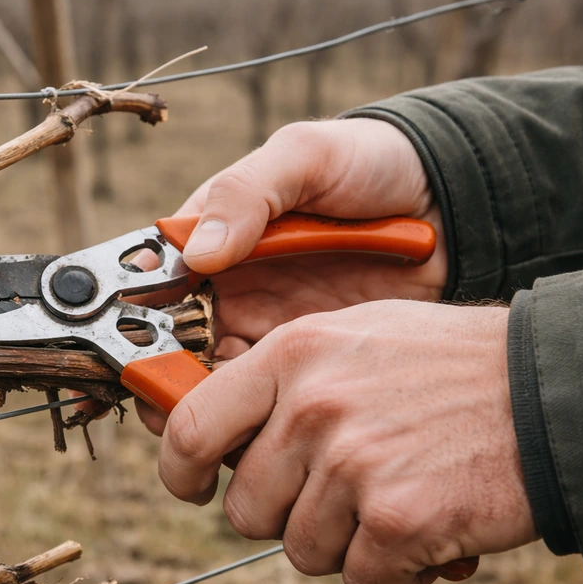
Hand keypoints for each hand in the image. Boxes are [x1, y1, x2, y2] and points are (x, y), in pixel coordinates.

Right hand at [139, 118, 444, 433]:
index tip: (130, 347)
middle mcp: (227, 284)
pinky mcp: (302, 356)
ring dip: (198, 401)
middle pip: (170, 338)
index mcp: (213, 233)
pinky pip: (261, 392)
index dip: (132, 314)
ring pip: (209, 374)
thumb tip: (196, 254)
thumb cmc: (371, 163)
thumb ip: (247, 193)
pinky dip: (247, 412)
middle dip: (159, 374)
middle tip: (164, 402)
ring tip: (202, 425)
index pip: (153, 279)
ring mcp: (264, 323)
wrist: (452, 202)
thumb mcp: (305, 157)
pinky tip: (249, 427)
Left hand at [158, 301, 536, 583]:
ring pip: (300, 551)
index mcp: (291, 355)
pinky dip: (393, 572)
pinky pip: (360, 580)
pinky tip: (426, 532)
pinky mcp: (396, 518)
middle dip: (288, 515)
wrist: (549, 389)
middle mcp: (312, 406)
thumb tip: (220, 439)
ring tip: (393, 500)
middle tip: (342, 493)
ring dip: (345, 543)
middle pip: (247, 509)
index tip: (195, 488)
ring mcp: (352, 462)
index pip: (191, 427)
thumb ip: (281, 382)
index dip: (180, 471)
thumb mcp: (351, 339)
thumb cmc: (445, 366)